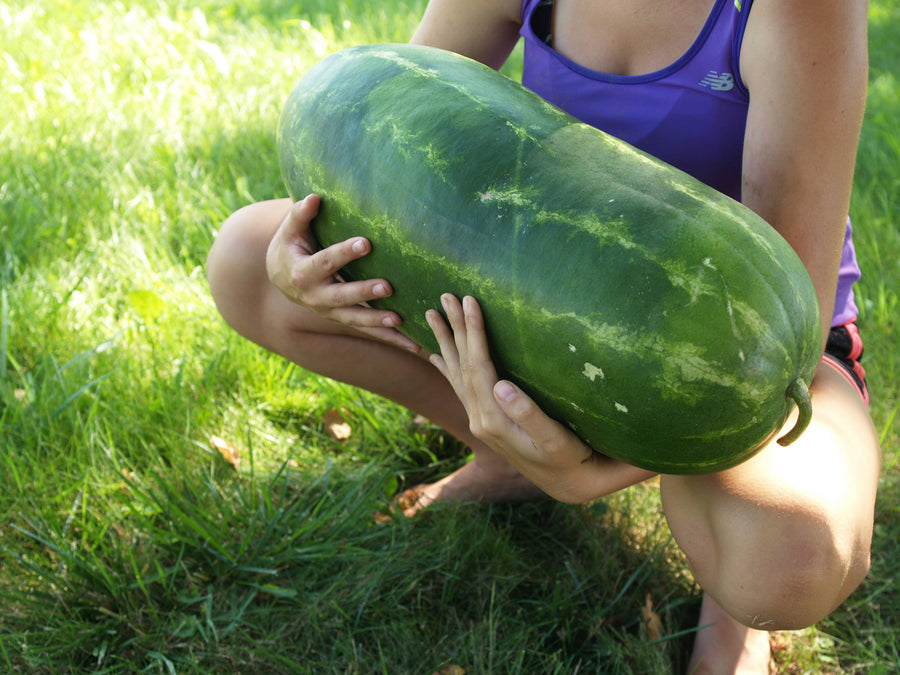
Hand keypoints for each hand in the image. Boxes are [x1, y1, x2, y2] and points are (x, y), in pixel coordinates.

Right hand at [265, 194, 418, 350]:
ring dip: (378, 321)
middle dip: (364, 292)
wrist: (281, 277)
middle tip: (387, 287)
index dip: (345, 253)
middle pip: (342, 296)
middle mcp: (316, 297)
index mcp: (303, 273)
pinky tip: (415, 346)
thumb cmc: (291, 246)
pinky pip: (369, 331)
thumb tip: (314, 197)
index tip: (366, 243)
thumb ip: (300, 214)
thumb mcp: (290, 230)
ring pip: (356, 319)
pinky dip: (391, 339)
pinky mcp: (345, 319)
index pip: (326, 262)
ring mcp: (331, 312)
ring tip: (400, 319)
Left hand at [427, 294, 655, 502]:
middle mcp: (479, 419)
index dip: (473, 332)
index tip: (470, 301)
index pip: (478, 365)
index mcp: (493, 418)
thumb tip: (501, 385)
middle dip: (454, 328)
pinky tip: (435, 355)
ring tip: (431, 314)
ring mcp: (479, 420)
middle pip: (461, 365)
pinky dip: (446, 367)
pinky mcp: (485, 421)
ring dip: (445, 342)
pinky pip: (459, 387)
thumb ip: (527, 413)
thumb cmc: (568, 457)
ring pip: (456, 373)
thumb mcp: (554, 438)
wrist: (565, 483)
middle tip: (445, 295)